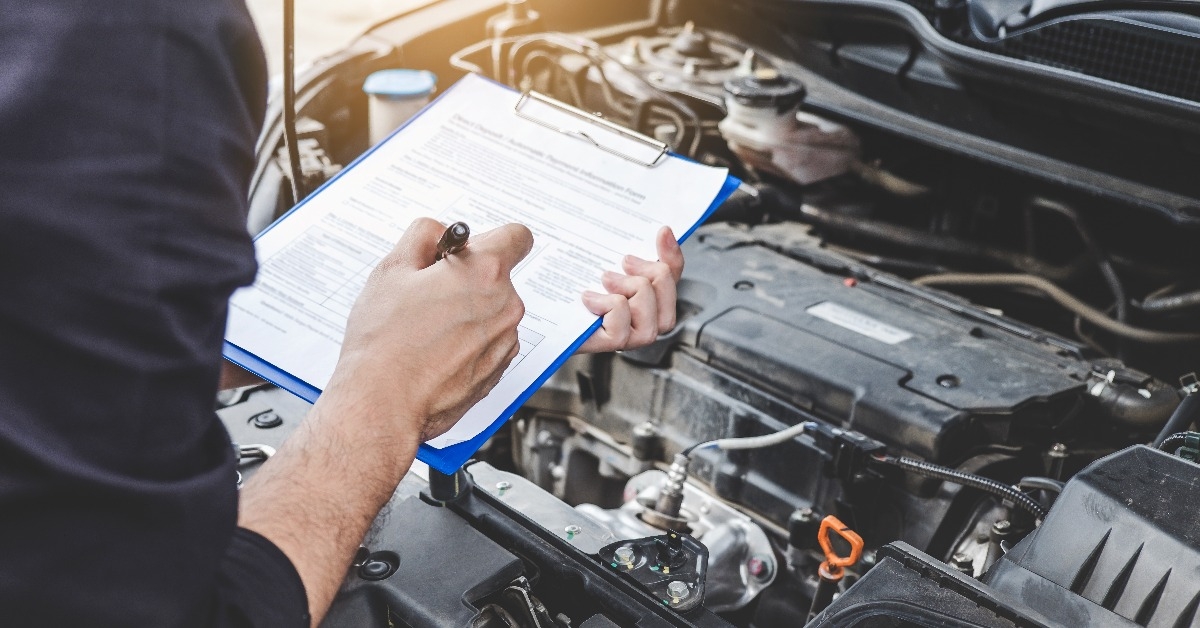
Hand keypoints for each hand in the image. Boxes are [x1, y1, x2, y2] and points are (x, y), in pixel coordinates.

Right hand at [323, 218, 532, 449]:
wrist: (384, 403)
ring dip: (468, 312)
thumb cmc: (384, 342)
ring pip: (492, 311)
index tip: (468, 250)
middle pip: (498, 277)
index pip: (516, 236)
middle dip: (468, 279)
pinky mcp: (499, 369)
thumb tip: (439, 231)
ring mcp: (506, 340)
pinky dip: (469, 342)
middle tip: (428, 294)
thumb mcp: (392, 269)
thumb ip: (424, 235)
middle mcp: (506, 305)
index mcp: (485, 272)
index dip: (490, 239)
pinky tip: (436, 352)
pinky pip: (490, 341)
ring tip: (427, 329)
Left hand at [578, 226, 683, 352]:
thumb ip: (626, 249)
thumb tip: (662, 231)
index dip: (672, 253)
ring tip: (605, 280)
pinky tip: (589, 298)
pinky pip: (623, 323)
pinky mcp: (611, 342)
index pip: (672, 273)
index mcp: (643, 294)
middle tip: (624, 263)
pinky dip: (607, 305)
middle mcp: (642, 316)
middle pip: (667, 289)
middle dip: (650, 272)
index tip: (661, 232)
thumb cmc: (566, 288)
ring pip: (649, 306)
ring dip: (629, 288)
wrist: (535, 312)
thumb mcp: (597, 259)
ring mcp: (629, 334)